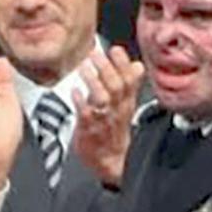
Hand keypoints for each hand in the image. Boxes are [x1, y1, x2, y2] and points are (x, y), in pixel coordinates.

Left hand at [71, 44, 143, 188]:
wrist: (109, 161)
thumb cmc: (113, 129)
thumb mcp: (126, 106)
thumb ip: (129, 84)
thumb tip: (137, 65)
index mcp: (127, 103)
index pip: (130, 80)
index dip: (123, 64)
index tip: (115, 49)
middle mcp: (118, 110)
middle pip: (116, 86)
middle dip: (106, 68)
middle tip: (95, 53)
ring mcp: (104, 119)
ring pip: (103, 98)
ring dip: (93, 81)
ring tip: (84, 67)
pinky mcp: (89, 129)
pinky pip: (86, 114)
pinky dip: (80, 101)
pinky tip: (74, 90)